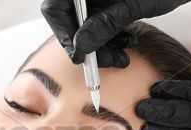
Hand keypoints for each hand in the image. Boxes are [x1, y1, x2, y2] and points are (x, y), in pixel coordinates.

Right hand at [41, 0, 190, 67]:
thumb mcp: (135, 3)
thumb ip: (106, 23)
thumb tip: (81, 46)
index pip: (56, 8)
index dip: (65, 34)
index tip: (80, 56)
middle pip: (68, 19)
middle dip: (88, 45)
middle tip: (109, 62)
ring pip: (84, 25)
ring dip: (101, 46)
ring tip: (122, 57)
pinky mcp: (105, 1)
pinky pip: (97, 22)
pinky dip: (109, 37)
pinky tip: (126, 41)